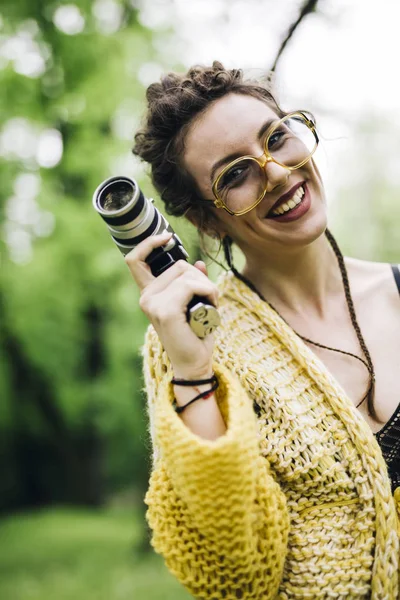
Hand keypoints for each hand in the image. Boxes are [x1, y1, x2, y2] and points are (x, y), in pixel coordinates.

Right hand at [125, 232, 217, 377]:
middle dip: (199, 277)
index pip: (135, 260)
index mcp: (149, 293)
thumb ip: (194, 282)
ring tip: (209, 306)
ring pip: (187, 274)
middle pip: (177, 264)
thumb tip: (199, 263)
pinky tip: (210, 307)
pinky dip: (208, 291)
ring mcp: (153, 303)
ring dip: (207, 286)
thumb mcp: (195, 302)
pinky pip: (191, 285)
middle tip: (208, 298)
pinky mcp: (165, 311)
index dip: (149, 243)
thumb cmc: (195, 334)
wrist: (194, 362)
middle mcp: (146, 297)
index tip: (167, 237)